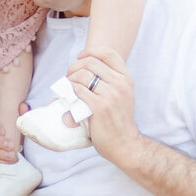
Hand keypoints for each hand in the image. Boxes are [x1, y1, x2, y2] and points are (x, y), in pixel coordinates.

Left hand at [66, 49, 140, 166]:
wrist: (125, 144)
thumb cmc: (119, 120)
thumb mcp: (122, 96)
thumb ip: (111, 81)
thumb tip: (83, 69)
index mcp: (126, 79)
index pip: (109, 53)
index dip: (91, 51)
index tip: (80, 56)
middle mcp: (120, 84)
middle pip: (91, 62)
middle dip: (75, 66)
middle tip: (69, 76)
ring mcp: (111, 95)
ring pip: (83, 75)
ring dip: (71, 79)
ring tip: (69, 87)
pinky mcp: (99, 107)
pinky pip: (79, 90)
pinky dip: (72, 91)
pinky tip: (72, 97)